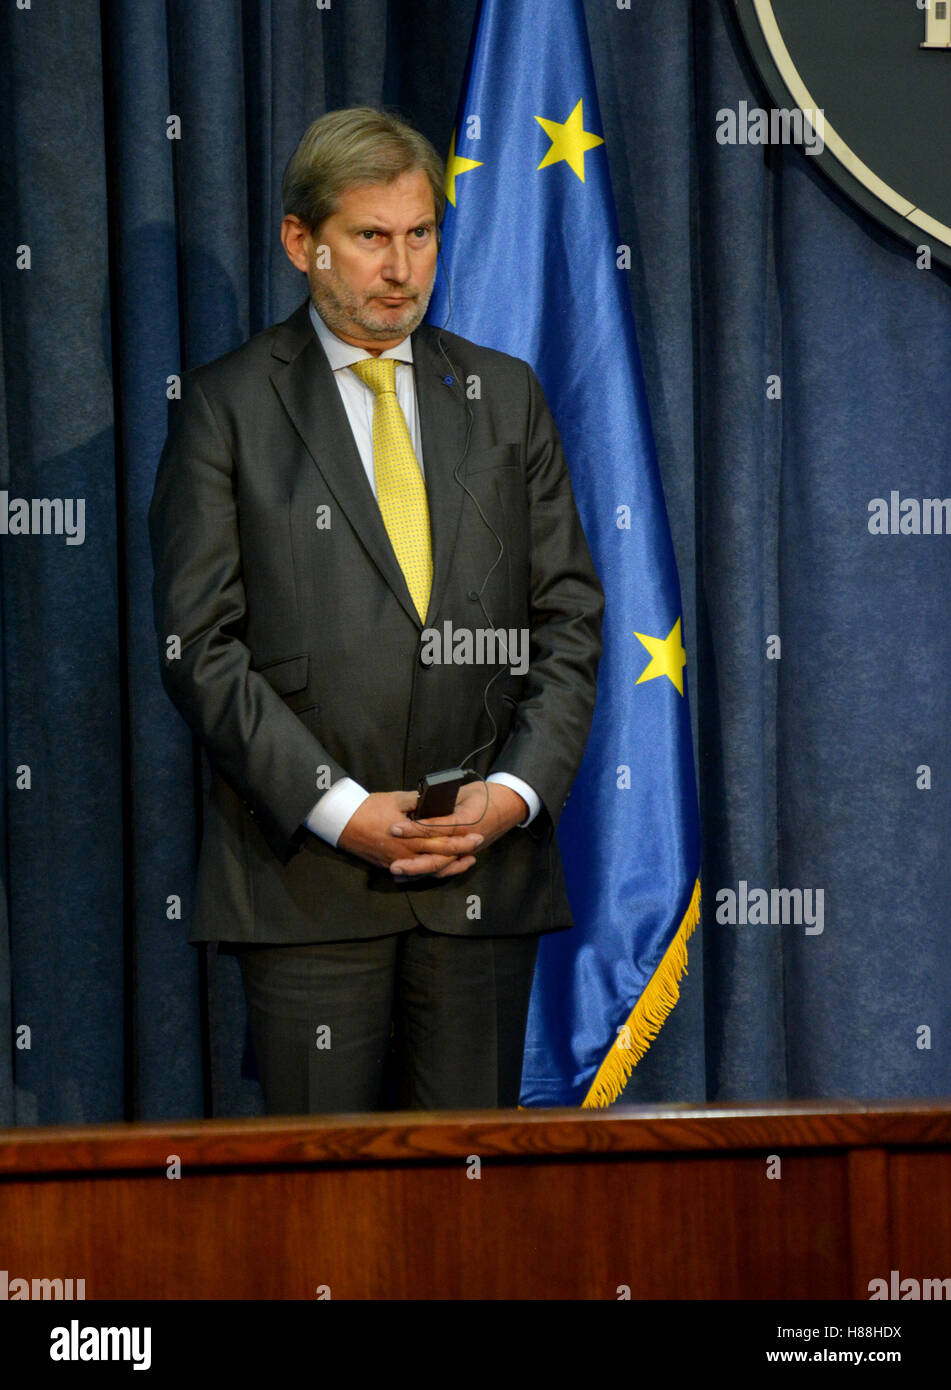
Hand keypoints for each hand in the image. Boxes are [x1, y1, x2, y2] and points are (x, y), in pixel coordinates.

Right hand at [337, 790, 484, 876]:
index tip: (476, 834)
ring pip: (429, 870)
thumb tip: (438, 799)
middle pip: (438, 857)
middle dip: (460, 852)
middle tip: (477, 846)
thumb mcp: (396, 799)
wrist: (343, 823)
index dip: (460, 839)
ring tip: (466, 861)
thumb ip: (419, 801)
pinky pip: (415, 875)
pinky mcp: (391, 867)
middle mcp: (405, 854)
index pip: (440, 840)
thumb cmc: (369, 808)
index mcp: (408, 836)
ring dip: (450, 867)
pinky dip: (430, 873)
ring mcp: (398, 863)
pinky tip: (441, 869)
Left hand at [387, 781, 527, 877]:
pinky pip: (447, 868)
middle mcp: (467, 840)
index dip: (414, 829)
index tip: (394, 828)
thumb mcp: (462, 793)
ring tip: (399, 873)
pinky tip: (413, 876)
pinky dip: (429, 873)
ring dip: (419, 872)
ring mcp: (468, 851)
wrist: (508, 805)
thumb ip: (442, 801)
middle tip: (393, 864)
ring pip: (442, 866)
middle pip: (438, 857)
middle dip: (414, 863)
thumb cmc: (484, 796)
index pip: (436, 828)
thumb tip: (418, 805)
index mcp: (466, 821)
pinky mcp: (466, 855)